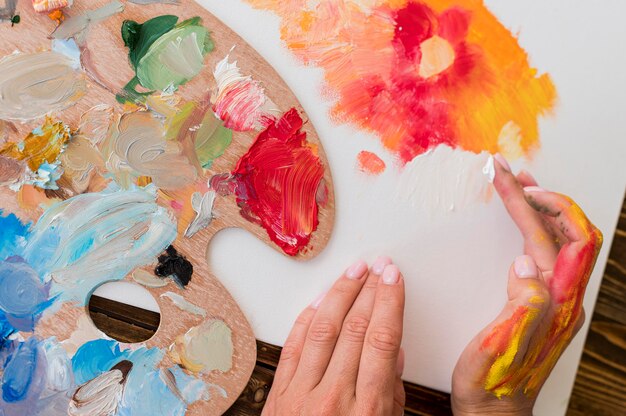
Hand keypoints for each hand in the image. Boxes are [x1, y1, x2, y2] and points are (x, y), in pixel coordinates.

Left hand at [262, 258, 405, 415]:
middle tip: (379, 267)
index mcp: (366, 412)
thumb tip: (393, 352)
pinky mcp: (279, 393)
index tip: (393, 280)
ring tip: (354, 272)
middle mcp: (332, 399)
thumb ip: (391, 394)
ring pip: (322, 330)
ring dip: (340, 294)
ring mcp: (301, 394)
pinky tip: (321, 299)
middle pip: (353, 329)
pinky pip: (293, 345)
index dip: (389, 303)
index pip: (381, 341)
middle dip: (369, 291)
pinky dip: (308, 317)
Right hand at [452, 155, 602, 414]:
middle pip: (571, 232)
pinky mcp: (540, 303)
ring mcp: (554, 300)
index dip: (538, 204)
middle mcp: (562, 298)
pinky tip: (519, 226)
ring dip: (543, 209)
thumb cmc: (492, 380)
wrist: (493, 409)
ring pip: (562, 241)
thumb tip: (525, 262)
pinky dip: (534, 229)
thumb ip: (523, 303)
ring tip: (518, 188)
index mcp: (556, 302)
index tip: (509, 182)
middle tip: (513, 175)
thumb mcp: (502, 343)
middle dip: (544, 196)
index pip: (560, 237)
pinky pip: (547, 254)